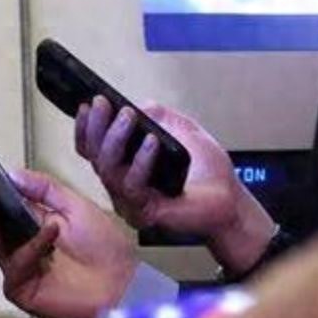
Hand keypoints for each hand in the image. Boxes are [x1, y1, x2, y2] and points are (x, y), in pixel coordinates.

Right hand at [0, 154, 136, 317]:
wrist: (125, 285)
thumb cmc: (105, 249)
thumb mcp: (76, 207)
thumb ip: (45, 190)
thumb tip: (11, 173)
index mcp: (28, 226)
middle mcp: (17, 246)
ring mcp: (17, 268)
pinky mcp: (21, 290)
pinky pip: (16, 265)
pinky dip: (32, 245)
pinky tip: (51, 228)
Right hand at [75, 99, 273, 271]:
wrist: (231, 200)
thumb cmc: (208, 172)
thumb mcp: (182, 130)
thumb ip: (159, 116)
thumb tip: (138, 106)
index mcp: (125, 166)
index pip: (92, 149)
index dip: (85, 127)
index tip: (88, 104)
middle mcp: (122, 184)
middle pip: (94, 156)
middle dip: (96, 126)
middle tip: (104, 104)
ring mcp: (131, 201)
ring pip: (107, 169)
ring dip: (114, 138)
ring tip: (128, 116)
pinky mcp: (145, 212)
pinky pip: (133, 186)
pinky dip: (141, 160)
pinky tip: (152, 142)